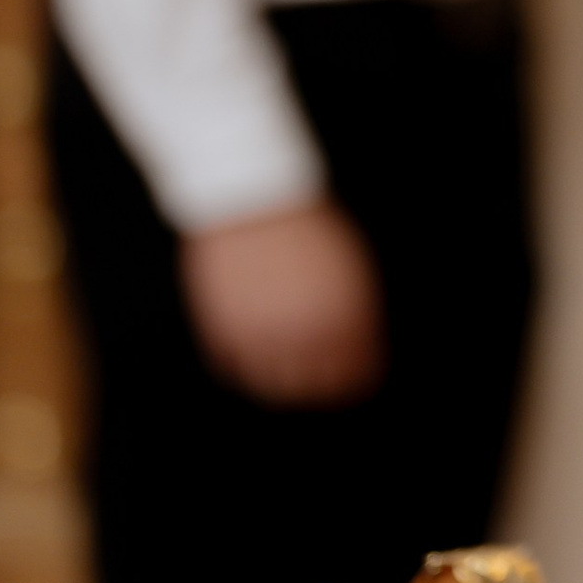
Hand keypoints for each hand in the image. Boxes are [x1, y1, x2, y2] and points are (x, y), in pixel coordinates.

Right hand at [182, 201, 383, 406]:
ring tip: (279, 363)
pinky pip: (234, 370)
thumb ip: (357, 318)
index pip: (356, 377)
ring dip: (278, 379)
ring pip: (273, 387)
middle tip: (311, 371)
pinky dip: (243, 365)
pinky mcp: (224, 330)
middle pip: (314, 389)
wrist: (253, 193)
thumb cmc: (308, 227)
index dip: (353, 378)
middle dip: (316, 382)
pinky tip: (250, 347)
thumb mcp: (351, 269)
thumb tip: (358, 356)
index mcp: (345, 319)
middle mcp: (306, 335)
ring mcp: (262, 335)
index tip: (346, 373)